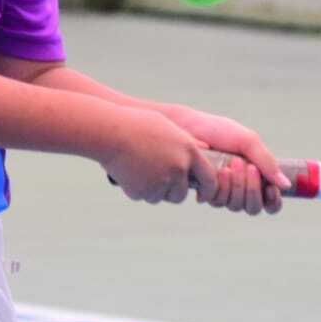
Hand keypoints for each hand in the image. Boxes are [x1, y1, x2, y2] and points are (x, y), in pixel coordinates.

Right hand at [100, 108, 216, 204]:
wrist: (111, 132)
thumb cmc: (137, 124)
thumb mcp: (168, 128)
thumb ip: (186, 143)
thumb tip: (202, 151)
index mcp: (189, 151)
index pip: (209, 178)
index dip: (207, 189)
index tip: (202, 195)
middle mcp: (179, 169)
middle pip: (180, 194)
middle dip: (171, 191)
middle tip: (158, 180)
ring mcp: (161, 182)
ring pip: (160, 197)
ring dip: (152, 190)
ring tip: (139, 168)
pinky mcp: (143, 192)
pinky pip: (143, 196)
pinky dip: (136, 189)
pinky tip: (128, 171)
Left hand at [164, 105, 287, 214]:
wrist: (186, 127)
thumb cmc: (217, 130)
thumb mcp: (247, 141)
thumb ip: (267, 161)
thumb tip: (286, 185)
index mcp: (255, 176)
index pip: (270, 203)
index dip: (274, 201)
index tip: (271, 190)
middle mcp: (240, 187)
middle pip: (254, 208)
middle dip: (253, 189)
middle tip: (247, 166)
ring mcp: (222, 192)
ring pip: (236, 206)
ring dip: (237, 185)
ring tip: (231, 163)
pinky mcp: (205, 192)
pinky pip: (218, 201)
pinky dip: (221, 186)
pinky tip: (218, 170)